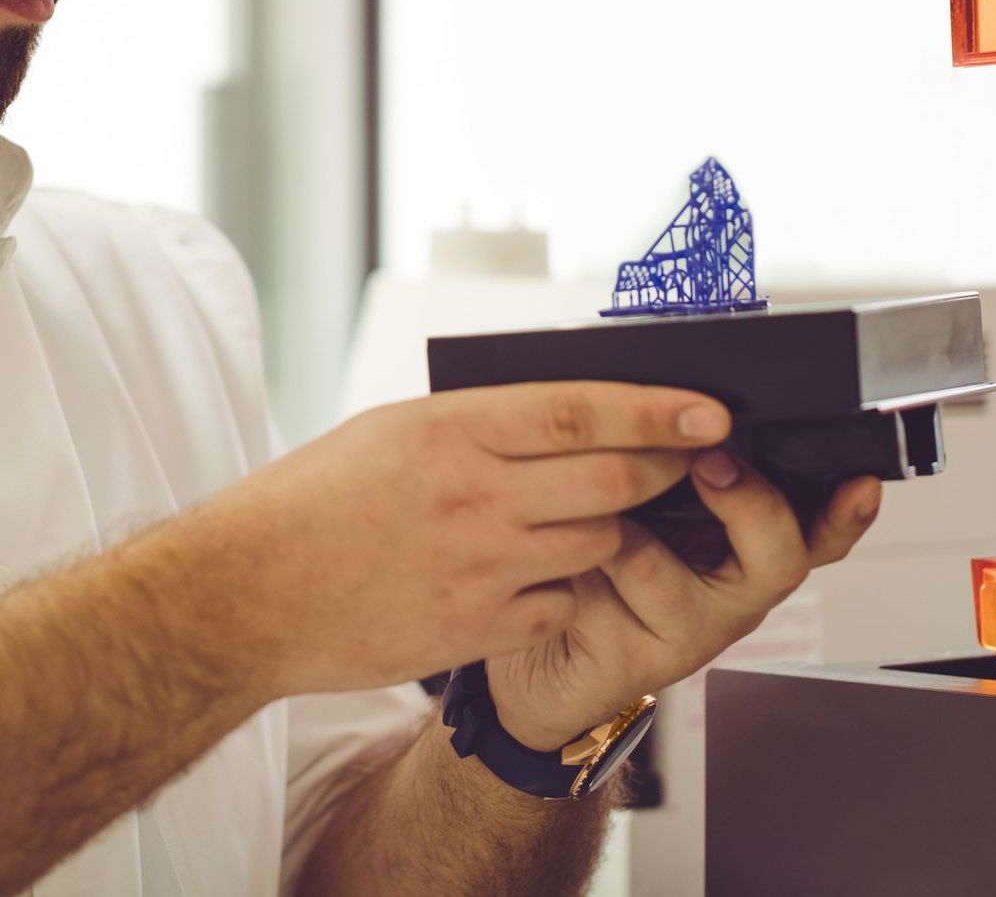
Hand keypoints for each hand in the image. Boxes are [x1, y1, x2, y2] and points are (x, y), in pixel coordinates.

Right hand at [188, 382, 731, 697]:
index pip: (581, 409)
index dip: (657, 409)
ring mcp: (480, 566)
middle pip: (613, 480)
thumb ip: (479, 424)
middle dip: (663, 470)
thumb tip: (564, 417)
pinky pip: (561, 602)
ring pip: (599, 543)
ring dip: (615, 530)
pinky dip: (567, 586)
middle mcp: (474, 495)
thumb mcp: (392, 431)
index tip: (710, 409)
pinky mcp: (476, 627)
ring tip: (601, 519)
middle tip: (686, 462)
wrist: (244, 597)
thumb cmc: (314, 502)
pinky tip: (542, 574)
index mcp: (451, 430)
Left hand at [485, 451, 881, 750]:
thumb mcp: (639, 496)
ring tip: (597, 501)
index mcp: (742, 545)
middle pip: (783, 558)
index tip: (863, 482)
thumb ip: (674, 459)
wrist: (527, 646)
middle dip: (754, 504)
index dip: (848, 511)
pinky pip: (626, 588)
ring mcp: (690, 631)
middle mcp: (729, 590)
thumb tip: (687, 404)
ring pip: (688, 580)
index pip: (819, 528)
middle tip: (713, 462)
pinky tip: (568, 541)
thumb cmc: (589, 556)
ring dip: (637, 527)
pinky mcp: (642, 658)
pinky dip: (596, 550)